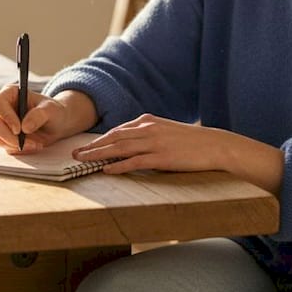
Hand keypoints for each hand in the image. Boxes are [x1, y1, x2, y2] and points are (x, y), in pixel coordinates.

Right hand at [0, 86, 94, 152]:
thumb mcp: (51, 110)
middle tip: (27, 141)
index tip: (19, 129)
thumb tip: (25, 126)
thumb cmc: (53, 111)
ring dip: (16, 145)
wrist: (57, 124)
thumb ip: (39, 115)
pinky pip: (5, 147)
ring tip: (36, 143)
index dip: (5, 116)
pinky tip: (33, 145)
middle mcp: (2, 108)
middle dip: (10, 136)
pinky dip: (19, 149)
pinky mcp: (5, 137)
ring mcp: (2, 124)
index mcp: (9, 94)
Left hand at [72, 114, 283, 193]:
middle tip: (74, 153)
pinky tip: (106, 169)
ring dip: (98, 155)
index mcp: (148, 121)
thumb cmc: (192, 142)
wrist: (216, 145)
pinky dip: (118, 165)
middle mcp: (148, 129)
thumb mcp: (167, 132)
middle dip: (92, 146)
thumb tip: (132, 147)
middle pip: (113, 137)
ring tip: (82, 161)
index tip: (85, 145)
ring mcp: (154, 142)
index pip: (118, 130)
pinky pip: (134, 161)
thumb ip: (149, 136)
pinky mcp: (161, 157)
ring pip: (119, 148)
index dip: (100, 139)